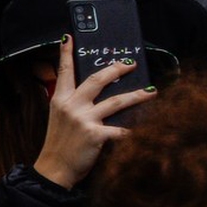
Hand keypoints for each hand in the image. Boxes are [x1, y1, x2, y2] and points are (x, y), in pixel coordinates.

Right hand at [32, 38, 154, 189]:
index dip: (66, 53)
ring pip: (116, 101)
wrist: (54, 169)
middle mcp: (72, 105)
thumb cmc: (58, 144)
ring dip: (137, 95)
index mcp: (60, 99)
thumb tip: (90, 94)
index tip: (69, 37)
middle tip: (130, 63)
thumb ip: (70, 104)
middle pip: (97, 79)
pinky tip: (146, 130)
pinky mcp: (96, 135)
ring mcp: (84, 119)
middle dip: (116, 69)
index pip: (64, 71)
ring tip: (151, 91)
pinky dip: (134, 130)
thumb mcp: (58, 118)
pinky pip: (121, 129)